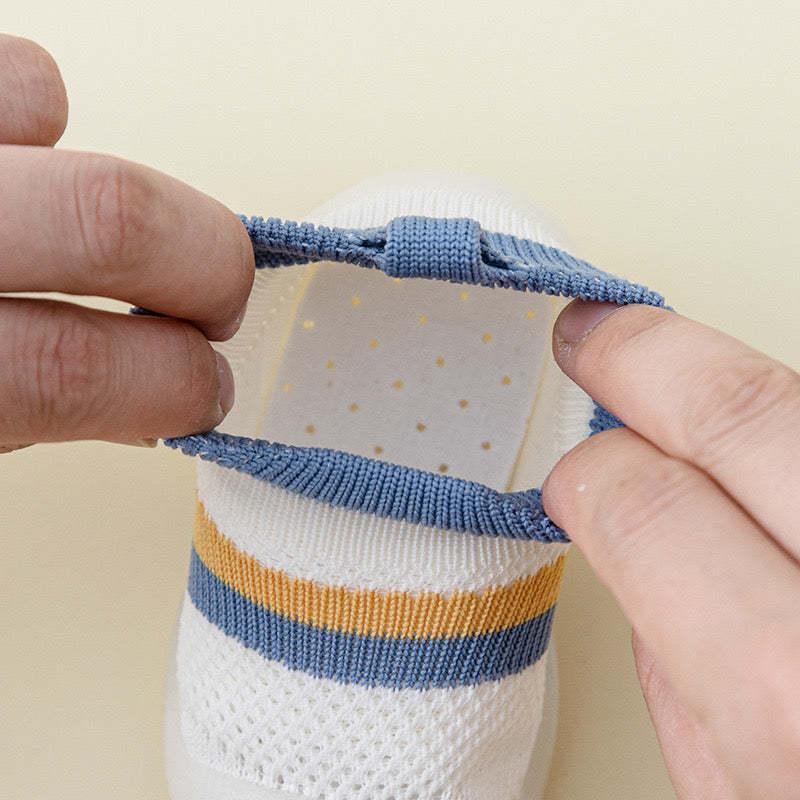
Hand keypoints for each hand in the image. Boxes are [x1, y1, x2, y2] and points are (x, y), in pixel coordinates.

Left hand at [0, 34, 253, 450]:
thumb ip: (38, 409)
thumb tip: (141, 402)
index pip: (77, 372)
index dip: (177, 384)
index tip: (204, 390)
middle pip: (111, 218)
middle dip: (208, 268)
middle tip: (217, 301)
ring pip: (46, 104)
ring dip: (119, 183)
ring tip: (116, 235)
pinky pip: (9, 73)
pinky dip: (40, 110)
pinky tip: (34, 163)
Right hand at [542, 299, 799, 797]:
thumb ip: (677, 669)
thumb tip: (631, 547)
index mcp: (798, 704)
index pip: (647, 510)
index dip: (588, 474)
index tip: (571, 470)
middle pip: (750, 413)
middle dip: (645, 355)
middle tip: (597, 334)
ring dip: (736, 382)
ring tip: (680, 372)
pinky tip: (775, 442)